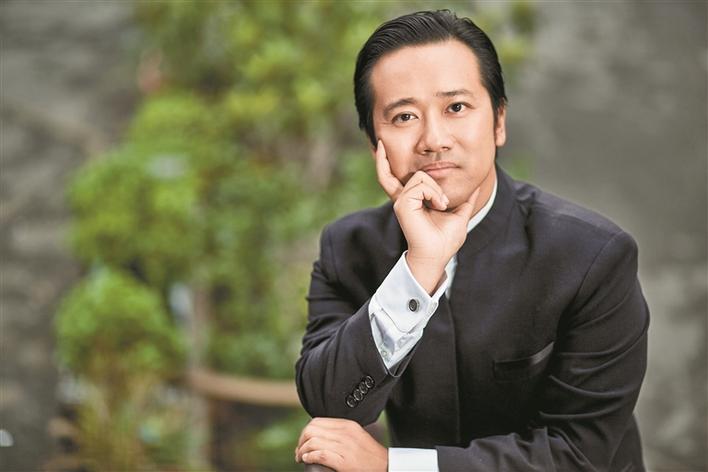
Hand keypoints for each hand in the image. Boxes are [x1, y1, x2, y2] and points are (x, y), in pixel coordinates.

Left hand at [295, 417, 387, 471]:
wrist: (385, 465)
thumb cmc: (369, 454)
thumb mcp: (355, 435)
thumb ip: (340, 432)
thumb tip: (320, 434)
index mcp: (346, 425)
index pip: (317, 421)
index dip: (305, 431)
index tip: (303, 442)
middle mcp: (344, 434)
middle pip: (311, 430)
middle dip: (301, 441)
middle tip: (299, 451)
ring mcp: (344, 447)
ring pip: (313, 442)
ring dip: (302, 450)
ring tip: (300, 458)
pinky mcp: (344, 461)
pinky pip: (320, 455)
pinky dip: (309, 457)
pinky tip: (306, 460)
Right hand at [375, 140, 480, 293]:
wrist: (437, 255)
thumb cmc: (446, 240)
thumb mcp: (459, 214)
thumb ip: (465, 200)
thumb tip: (478, 188)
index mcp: (412, 200)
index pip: (394, 177)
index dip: (385, 162)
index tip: (381, 146)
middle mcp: (403, 198)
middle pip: (398, 172)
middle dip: (389, 160)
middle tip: (404, 166)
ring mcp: (401, 201)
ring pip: (420, 176)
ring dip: (436, 190)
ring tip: (442, 205)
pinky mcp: (402, 204)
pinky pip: (421, 185)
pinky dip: (434, 193)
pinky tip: (439, 206)